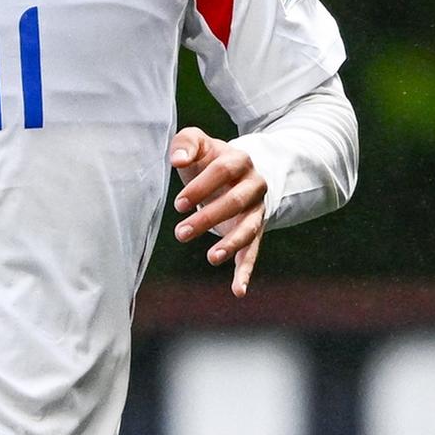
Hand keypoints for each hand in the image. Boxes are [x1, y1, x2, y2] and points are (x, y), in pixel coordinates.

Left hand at [167, 129, 268, 296]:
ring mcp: (257, 211)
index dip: (201, 187)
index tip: (178, 205)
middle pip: (235, 202)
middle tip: (180, 232)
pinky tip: (238, 291)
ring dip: (231, 244)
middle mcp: (254, 186)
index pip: (222, 172)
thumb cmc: (210, 160)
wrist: (238, 172)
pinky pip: (253, 252)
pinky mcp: (255, 231)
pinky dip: (246, 272)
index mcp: (240, 160)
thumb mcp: (199, 145)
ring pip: (248, 229)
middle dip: (209, 218)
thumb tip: (177, 160)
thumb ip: (186, 143)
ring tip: (212, 257)